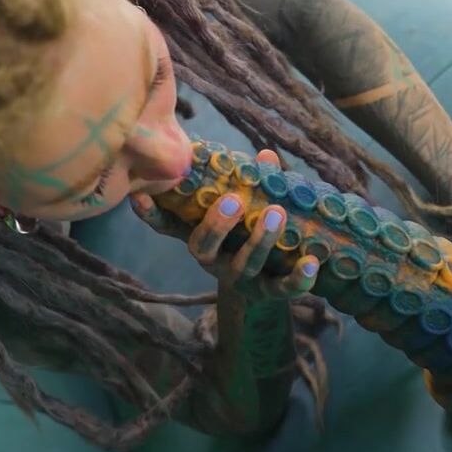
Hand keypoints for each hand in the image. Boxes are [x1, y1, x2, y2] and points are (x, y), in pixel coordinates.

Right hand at [129, 149, 318, 300]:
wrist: (272, 284)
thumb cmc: (251, 233)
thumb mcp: (248, 207)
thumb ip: (254, 183)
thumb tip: (265, 156)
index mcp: (201, 236)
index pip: (169, 226)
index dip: (151, 214)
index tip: (139, 196)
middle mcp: (213, 260)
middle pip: (202, 248)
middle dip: (216, 225)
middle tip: (233, 200)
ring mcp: (239, 280)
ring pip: (243, 265)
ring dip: (259, 240)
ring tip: (276, 213)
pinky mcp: (268, 294)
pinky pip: (282, 289)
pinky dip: (298, 278)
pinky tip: (312, 261)